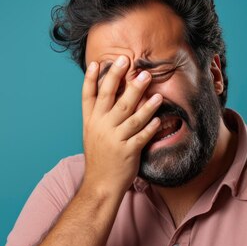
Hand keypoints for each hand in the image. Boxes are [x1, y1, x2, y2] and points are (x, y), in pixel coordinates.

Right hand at [81, 55, 162, 196]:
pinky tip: (158, 118)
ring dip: (144, 101)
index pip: (88, 96)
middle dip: (120, 78)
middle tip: (130, 61)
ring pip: (130, 115)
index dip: (92, 79)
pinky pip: (141, 136)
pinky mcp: (127, 151)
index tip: (99, 62)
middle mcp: (100, 127)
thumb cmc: (100, 157)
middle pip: (110, 98)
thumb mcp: (92, 133)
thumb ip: (99, 114)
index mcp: (90, 121)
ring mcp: (114, 139)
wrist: (100, 184)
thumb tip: (109, 92)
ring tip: (154, 88)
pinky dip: (150, 127)